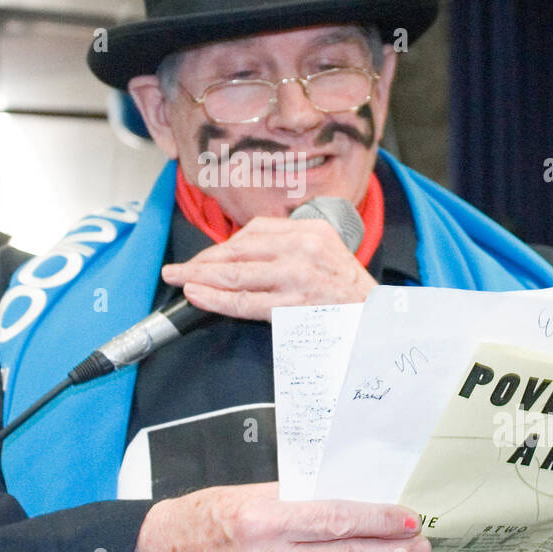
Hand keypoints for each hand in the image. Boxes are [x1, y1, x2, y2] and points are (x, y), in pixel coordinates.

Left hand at [161, 218, 376, 321]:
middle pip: (239, 250)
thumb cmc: (348, 292)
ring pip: (236, 274)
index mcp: (310, 231)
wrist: (376, 320)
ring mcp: (296, 277)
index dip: (222, 245)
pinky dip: (215, 298)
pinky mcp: (291, 306)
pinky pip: (244, 302)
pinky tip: (197, 294)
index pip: (254, 232)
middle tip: (176, 268)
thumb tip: (242, 254)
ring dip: (200, 277)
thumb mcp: (326, 252)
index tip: (202, 257)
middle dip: (202, 260)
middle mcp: (302, 248)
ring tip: (178, 278)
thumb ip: (290, 247)